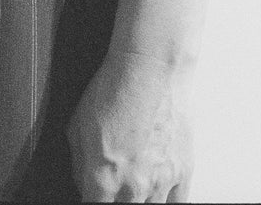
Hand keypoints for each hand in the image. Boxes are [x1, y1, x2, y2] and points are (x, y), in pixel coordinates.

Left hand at [66, 50, 194, 201]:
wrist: (151, 68)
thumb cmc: (115, 88)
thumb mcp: (77, 124)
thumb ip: (78, 163)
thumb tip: (83, 182)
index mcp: (102, 177)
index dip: (91, 202)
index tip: (92, 196)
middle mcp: (132, 186)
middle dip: (115, 201)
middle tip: (113, 189)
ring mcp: (160, 182)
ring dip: (139, 201)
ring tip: (133, 185)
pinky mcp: (183, 172)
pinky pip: (177, 204)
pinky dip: (166, 202)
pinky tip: (157, 195)